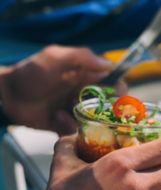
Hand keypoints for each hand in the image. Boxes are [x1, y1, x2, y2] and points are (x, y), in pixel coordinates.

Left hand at [0, 45, 125, 133]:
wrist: (7, 94)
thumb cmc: (29, 73)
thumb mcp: (55, 57)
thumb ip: (81, 57)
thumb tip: (108, 64)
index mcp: (85, 76)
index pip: (112, 83)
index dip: (120, 89)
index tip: (119, 95)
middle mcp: (83, 94)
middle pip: (109, 106)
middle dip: (108, 110)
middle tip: (99, 110)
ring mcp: (75, 111)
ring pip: (95, 122)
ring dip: (86, 118)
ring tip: (67, 109)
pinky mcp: (65, 125)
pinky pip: (78, 131)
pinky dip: (69, 126)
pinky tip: (56, 118)